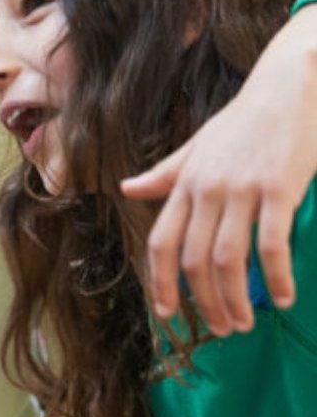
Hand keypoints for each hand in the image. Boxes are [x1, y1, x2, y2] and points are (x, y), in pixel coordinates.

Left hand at [122, 10, 316, 334]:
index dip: (160, 281)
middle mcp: (206, 189)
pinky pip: (271, 244)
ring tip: (245, 323)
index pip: (162, 242)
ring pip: (227, 259)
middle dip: (204, 302)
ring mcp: (241, 189)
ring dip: (235, 299)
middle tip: (220, 329)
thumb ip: (165, 173)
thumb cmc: (244, 121)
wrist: (288, 87)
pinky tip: (282, 298)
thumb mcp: (197, 146)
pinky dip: (274, 278)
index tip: (167, 314)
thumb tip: (127, 189)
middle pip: (194, 260)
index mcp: (184, 183)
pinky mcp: (278, 188)